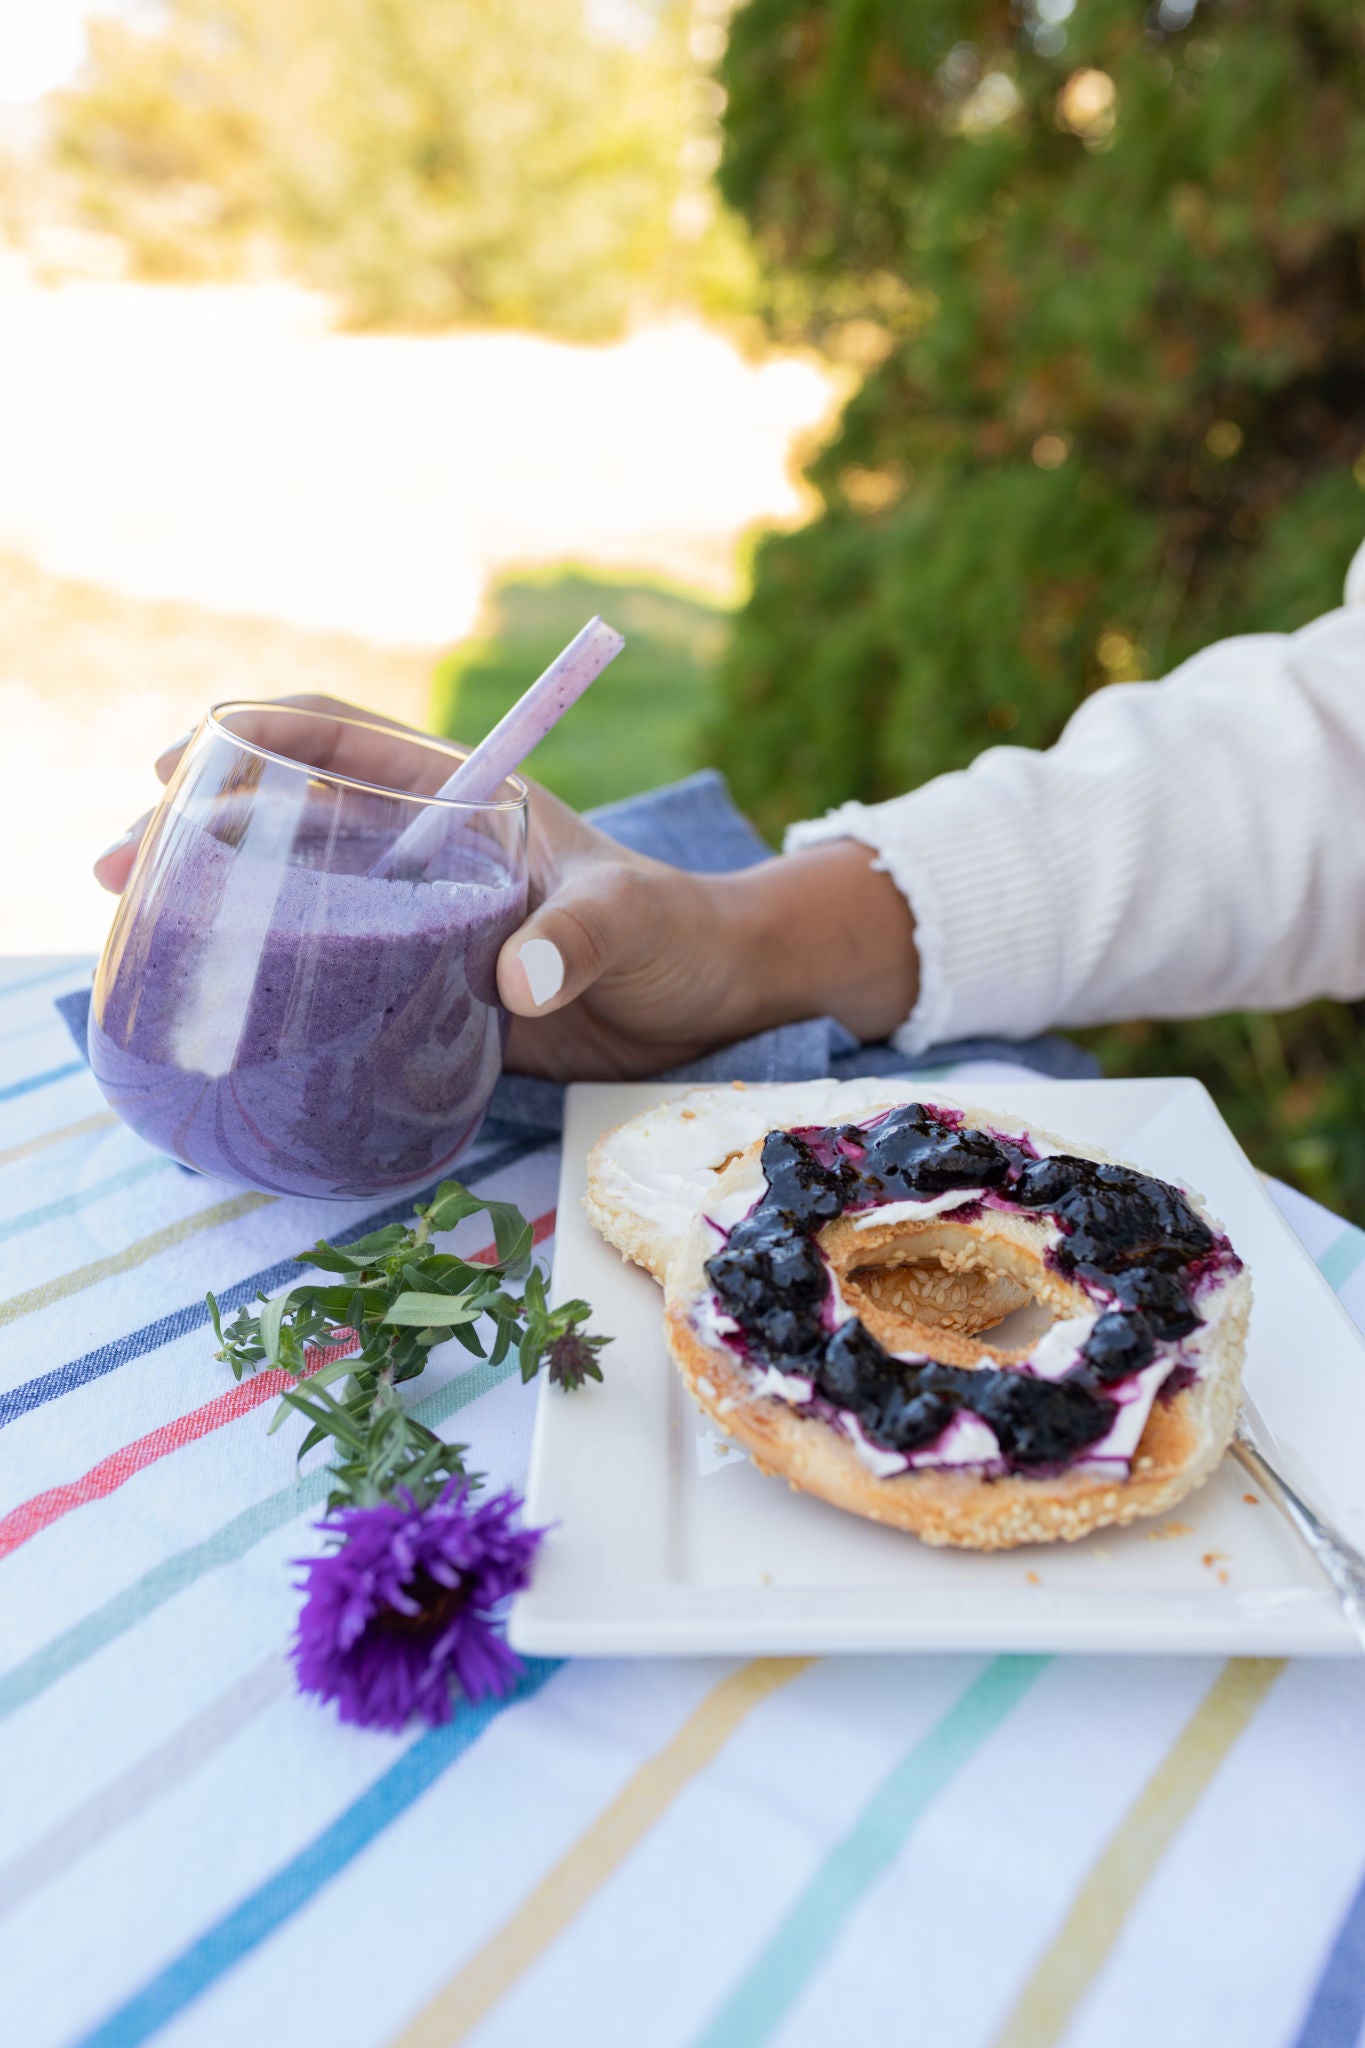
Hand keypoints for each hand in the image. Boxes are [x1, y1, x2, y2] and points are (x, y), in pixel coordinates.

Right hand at [94, 696, 918, 1078]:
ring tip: (140, 932)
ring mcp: (421, 922)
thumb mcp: (635, 922)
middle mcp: (427, 854)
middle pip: (295, 821)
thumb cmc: (680, 936)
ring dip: (221, 909)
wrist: (713, 1006)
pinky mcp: (426, 991)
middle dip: (203, 830)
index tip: (178, 760)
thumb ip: (580, 939)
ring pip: (301, 899)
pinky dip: (275, 984)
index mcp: (465, 803)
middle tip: (121, 866)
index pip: (344, 740)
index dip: (258, 738)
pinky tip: (219, 1012)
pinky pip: (335, 978)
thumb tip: (517, 977)